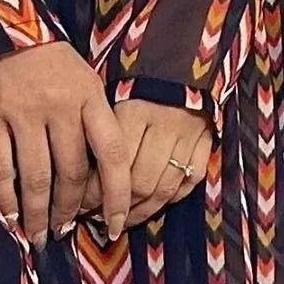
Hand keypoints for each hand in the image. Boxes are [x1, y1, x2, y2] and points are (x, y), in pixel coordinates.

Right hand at [0, 40, 136, 242]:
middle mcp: (59, 106)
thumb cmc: (48, 59)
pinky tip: (11, 217)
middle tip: (65, 231)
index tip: (116, 225)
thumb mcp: (84, 79)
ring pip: (36, 177)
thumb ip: (93, 120)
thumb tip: (99, 179)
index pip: (112, 154)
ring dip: (39, 213)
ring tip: (39, 234)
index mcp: (90, 96)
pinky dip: (5, 198)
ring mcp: (22, 112)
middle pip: (72, 173)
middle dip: (70, 210)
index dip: (117, 196)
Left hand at [74, 96, 210, 234]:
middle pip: (139, 183)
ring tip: (121, 220)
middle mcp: (163, 125)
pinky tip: (151, 206)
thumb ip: (98, 133)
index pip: (113, 164)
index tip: (80, 204)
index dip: (96, 191)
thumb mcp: (110, 97)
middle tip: (98, 218)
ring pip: (163, 190)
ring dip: (140, 212)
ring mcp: (188, 136)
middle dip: (116, 207)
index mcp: (134, 110)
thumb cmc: (134, 84)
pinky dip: (169, 200)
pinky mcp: (206, 143)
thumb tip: (77, 180)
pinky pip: (188, 184)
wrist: (179, 63)